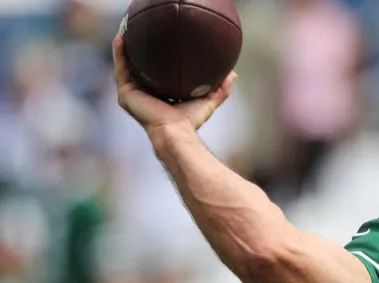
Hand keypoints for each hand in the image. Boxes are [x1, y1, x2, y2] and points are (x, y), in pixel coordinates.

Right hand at [112, 33, 235, 134]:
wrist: (176, 131)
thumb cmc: (190, 121)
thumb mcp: (208, 100)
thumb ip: (220, 89)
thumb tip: (233, 75)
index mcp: (159, 95)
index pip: (156, 75)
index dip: (157, 60)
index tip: (161, 44)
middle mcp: (144, 94)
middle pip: (139, 69)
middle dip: (139, 52)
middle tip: (141, 33)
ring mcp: (133, 94)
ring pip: (127, 66)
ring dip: (125, 49)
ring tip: (126, 30)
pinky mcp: (126, 94)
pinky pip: (121, 69)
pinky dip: (119, 53)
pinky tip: (120, 38)